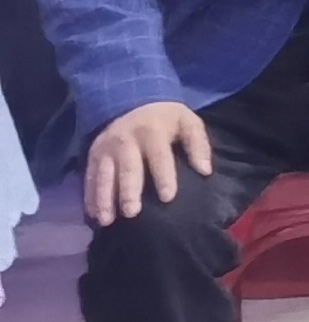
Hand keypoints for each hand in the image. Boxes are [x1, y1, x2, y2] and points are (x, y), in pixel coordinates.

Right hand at [84, 101, 211, 226]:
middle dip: (129, 191)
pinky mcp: (93, 155)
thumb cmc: (166, 119)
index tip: (168, 198)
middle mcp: (126, 140)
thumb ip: (198, 144)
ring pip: (104, 176)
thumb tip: (205, 170)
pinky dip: (89, 197)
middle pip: (127, 169)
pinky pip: (89, 178)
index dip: (164, 177)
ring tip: (107, 220)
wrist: (132, 100)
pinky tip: (93, 215)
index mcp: (152, 131)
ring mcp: (106, 148)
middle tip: (132, 213)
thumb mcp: (188, 122)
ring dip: (104, 199)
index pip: (159, 157)